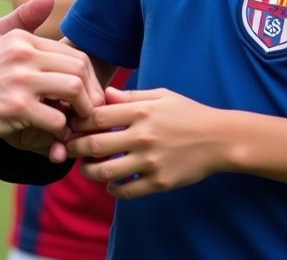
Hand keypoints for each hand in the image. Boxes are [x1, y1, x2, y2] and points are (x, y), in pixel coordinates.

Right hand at [0, 0, 102, 153]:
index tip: (88, 96)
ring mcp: (21, 81)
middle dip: (91, 94)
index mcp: (24, 39)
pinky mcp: (16, 107)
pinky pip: (56, 119)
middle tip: (90, 112)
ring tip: (77, 123)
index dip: (89, 78)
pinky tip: (57, 137)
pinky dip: (62, 132)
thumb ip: (25, 17)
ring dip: (82, 111)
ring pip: (74, 90)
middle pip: (79, 69)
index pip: (74, 54)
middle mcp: (24, 55)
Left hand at [68, 86, 223, 197]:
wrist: (219, 139)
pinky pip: (127, 191)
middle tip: (67, 148)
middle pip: (95, 144)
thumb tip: (103, 94)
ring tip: (85, 168)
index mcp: (141, 111)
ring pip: (106, 171)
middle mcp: (142, 137)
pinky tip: (109, 185)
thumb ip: (130, 95)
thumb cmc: (187, 112)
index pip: (97, 116)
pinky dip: (113, 189)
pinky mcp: (159, 182)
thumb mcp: (160, 95)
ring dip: (89, 171)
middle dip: (75, 147)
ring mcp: (150, 162)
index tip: (73, 124)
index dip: (79, 121)